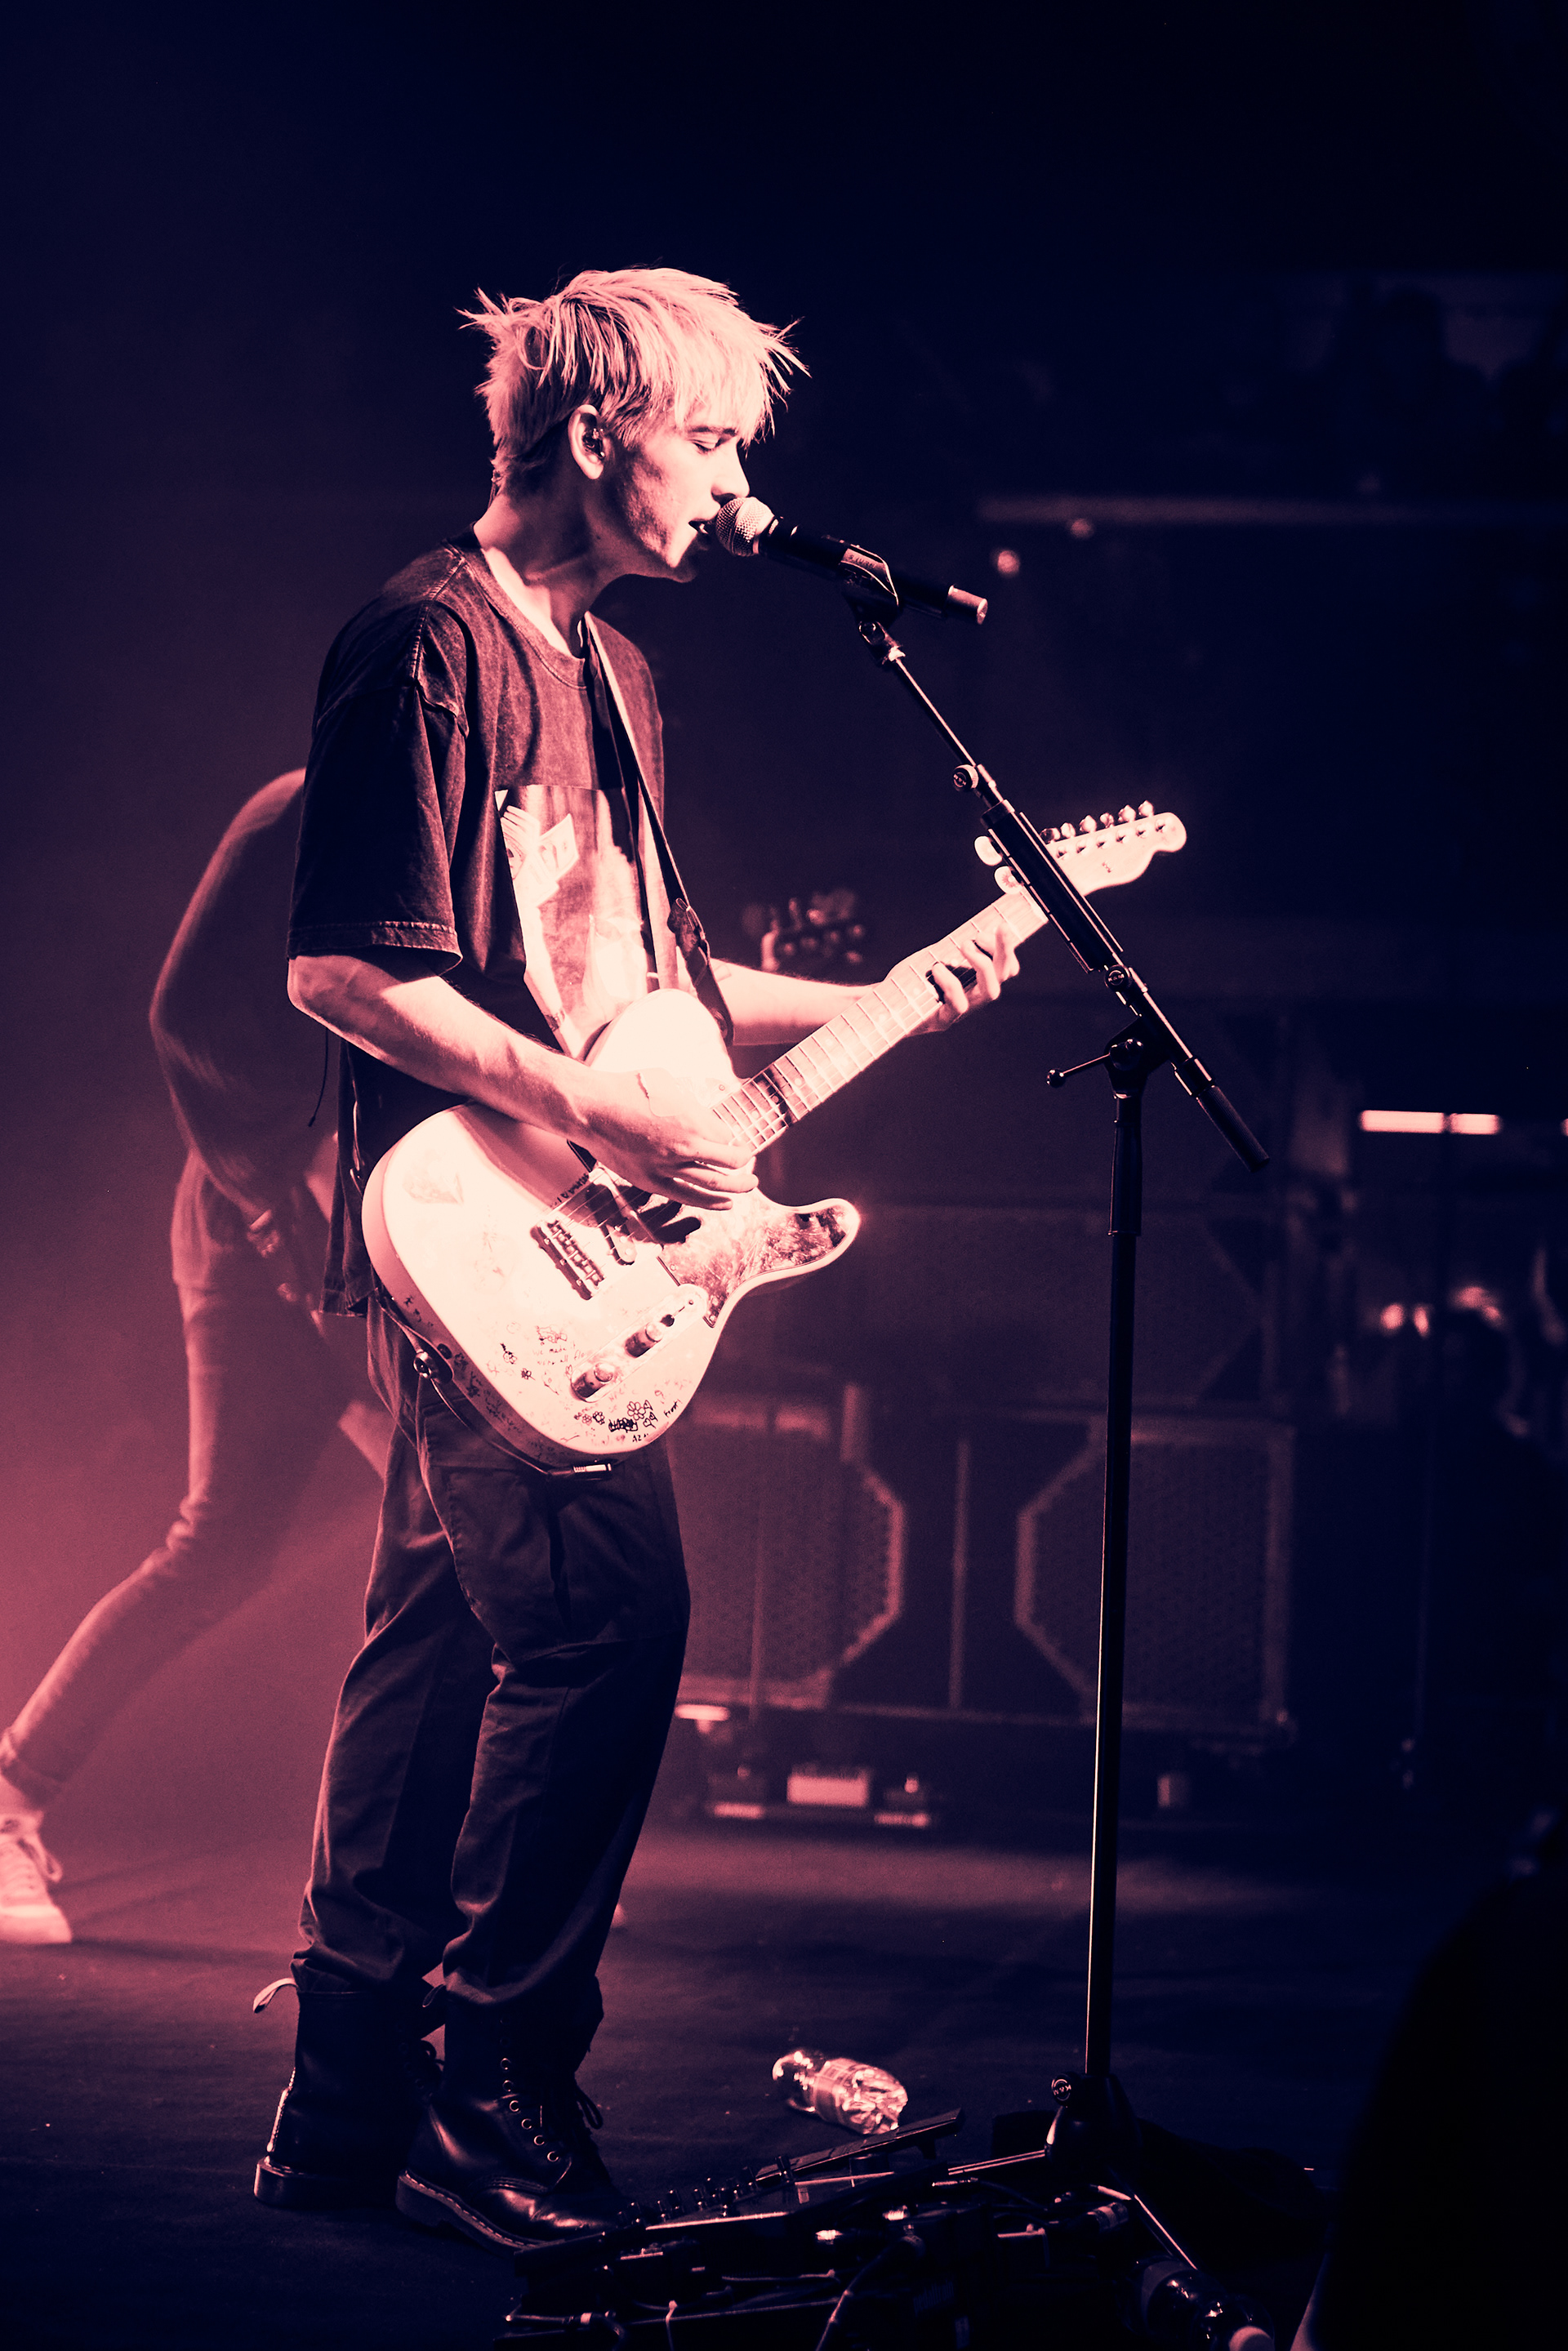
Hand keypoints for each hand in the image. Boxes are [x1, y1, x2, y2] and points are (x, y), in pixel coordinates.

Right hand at [572, 1067, 757, 1209]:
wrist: (590, 1108)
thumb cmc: (624, 1090)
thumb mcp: (667, 1084)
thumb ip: (690, 1103)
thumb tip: (703, 1114)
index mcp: (690, 1121)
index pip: (726, 1138)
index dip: (732, 1140)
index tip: (730, 1140)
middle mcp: (682, 1147)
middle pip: (729, 1164)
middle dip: (745, 1167)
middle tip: (752, 1167)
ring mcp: (666, 1167)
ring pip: (712, 1185)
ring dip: (735, 1187)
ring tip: (747, 1187)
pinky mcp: (649, 1181)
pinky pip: (686, 1197)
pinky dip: (709, 1203)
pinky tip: (724, 1204)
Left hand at [901, 914, 1019, 1037]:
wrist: (885, 1003)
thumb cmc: (909, 979)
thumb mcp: (934, 957)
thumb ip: (952, 948)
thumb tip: (971, 929)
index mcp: (975, 982)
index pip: (1006, 968)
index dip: (1006, 948)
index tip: (996, 927)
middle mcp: (974, 997)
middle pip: (1003, 976)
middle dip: (1004, 949)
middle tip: (995, 929)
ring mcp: (961, 1011)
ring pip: (990, 992)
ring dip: (982, 963)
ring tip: (963, 945)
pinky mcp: (943, 1021)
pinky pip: (959, 1004)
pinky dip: (951, 982)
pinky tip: (937, 968)